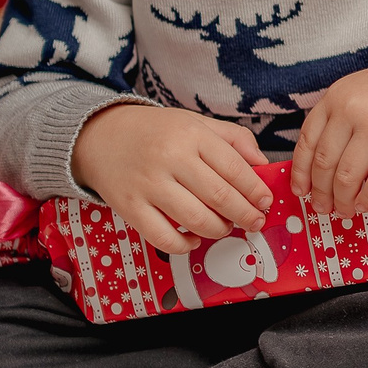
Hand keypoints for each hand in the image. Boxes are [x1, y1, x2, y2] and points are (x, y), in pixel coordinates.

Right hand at [71, 101, 271, 254]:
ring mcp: (149, 185)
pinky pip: (163, 237)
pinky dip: (184, 244)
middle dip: (245, 214)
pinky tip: (195, 238)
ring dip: (219, 229)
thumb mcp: (196, 122)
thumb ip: (234, 138)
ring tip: (227, 227)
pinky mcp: (130, 207)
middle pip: (220, 196)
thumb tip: (262, 163)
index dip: (256, 190)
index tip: (266, 201)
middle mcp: (170, 159)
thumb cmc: (155, 131)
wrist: (101, 136)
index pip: (235, 168)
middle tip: (256, 221)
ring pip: (196, 219)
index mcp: (191, 135)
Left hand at [290, 53, 367, 217]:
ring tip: (345, 211)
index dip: (301, 173)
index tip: (302, 192)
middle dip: (321, 193)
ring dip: (343, 201)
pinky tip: (366, 205)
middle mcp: (351, 109)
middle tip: (324, 208)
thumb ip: (337, 120)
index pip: (307, 143)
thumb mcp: (360, 92)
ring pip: (347, 176)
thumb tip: (317, 169)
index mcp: (336, 96)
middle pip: (325, 163)